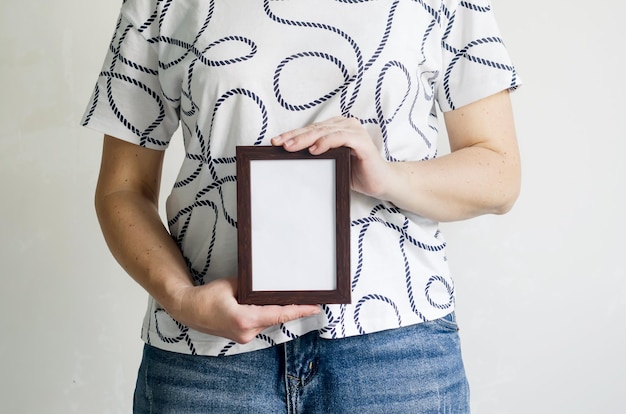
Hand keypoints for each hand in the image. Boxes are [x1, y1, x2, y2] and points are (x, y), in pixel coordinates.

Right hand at [170, 277, 320, 343]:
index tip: (315, 308)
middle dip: (291, 308)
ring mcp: (245, 337)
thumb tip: (267, 283)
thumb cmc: (207, 296)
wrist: (188, 310)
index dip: (299, 310)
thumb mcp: (231, 284)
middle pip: (276, 318)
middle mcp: (247, 332)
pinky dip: (266, 314)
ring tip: (290, 298)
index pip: (278, 314)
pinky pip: (260, 323)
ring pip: (268, 321)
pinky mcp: (242, 336)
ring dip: (277, 311)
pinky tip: (271, 304)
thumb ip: (251, 286)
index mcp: (245, 319)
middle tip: (309, 298)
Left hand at [271, 116, 390, 198]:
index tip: (274, 142)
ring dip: (306, 139)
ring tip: (291, 147)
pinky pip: (341, 138)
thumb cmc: (354, 173)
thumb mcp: (331, 163)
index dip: (292, 134)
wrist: (380, 183)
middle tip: (279, 144)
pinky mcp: (362, 142)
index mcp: (337, 128)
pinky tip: (314, 149)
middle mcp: (346, 125)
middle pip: (315, 129)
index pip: (310, 129)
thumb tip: (290, 157)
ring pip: (325, 131)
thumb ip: (317, 156)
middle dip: (295, 136)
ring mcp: (355, 131)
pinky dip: (326, 142)